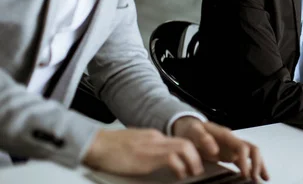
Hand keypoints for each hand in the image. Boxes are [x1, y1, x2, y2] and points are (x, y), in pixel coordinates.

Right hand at [83, 128, 205, 178]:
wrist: (96, 144)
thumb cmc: (108, 148)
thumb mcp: (133, 145)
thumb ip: (146, 148)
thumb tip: (153, 158)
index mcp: (153, 136)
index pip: (178, 140)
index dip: (189, 152)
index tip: (192, 162)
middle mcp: (156, 138)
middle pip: (186, 142)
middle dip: (196, 156)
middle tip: (197, 169)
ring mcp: (153, 145)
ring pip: (185, 147)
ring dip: (193, 161)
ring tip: (193, 172)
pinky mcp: (148, 156)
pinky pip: (173, 159)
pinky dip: (180, 167)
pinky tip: (180, 175)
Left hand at [173, 118, 268, 181]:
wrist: (188, 127)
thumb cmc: (191, 129)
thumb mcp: (193, 131)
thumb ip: (202, 138)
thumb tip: (214, 149)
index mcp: (226, 135)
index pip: (242, 147)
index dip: (246, 161)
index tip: (245, 174)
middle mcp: (232, 141)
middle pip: (253, 150)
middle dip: (257, 164)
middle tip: (254, 179)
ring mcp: (232, 147)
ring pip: (252, 155)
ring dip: (259, 166)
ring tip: (263, 179)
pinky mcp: (230, 154)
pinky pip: (245, 161)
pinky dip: (252, 168)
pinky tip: (256, 177)